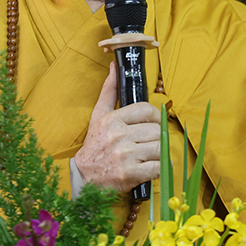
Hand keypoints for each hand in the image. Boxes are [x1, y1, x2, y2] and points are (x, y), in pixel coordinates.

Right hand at [73, 63, 160, 191]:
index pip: (146, 110)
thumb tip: (114, 66)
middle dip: (157, 137)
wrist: (83, 178)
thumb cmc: (94, 146)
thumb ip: (109, 91)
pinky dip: (162, 168)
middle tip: (150, 143)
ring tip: (152, 156)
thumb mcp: (98, 117)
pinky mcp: (131, 174)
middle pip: (156, 130)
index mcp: (111, 120)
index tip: (151, 124)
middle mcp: (118, 136)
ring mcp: (125, 155)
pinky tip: (155, 167)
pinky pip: (159, 167)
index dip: (154, 117)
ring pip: (160, 147)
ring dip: (161, 153)